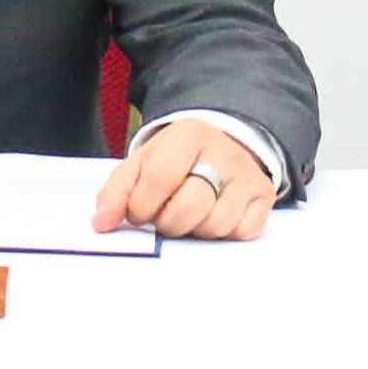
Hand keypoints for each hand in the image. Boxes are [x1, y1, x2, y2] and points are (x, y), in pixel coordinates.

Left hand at [93, 119, 278, 239]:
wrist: (222, 148)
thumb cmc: (177, 161)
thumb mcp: (143, 164)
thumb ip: (116, 192)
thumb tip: (102, 223)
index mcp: (189, 134)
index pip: (159, 178)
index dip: (141, 205)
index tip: (137, 212)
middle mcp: (223, 151)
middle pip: (188, 208)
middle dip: (168, 222)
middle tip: (164, 215)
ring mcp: (248, 174)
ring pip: (215, 225)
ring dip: (195, 230)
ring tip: (189, 215)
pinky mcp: (265, 196)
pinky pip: (241, 233)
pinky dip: (223, 234)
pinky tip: (213, 216)